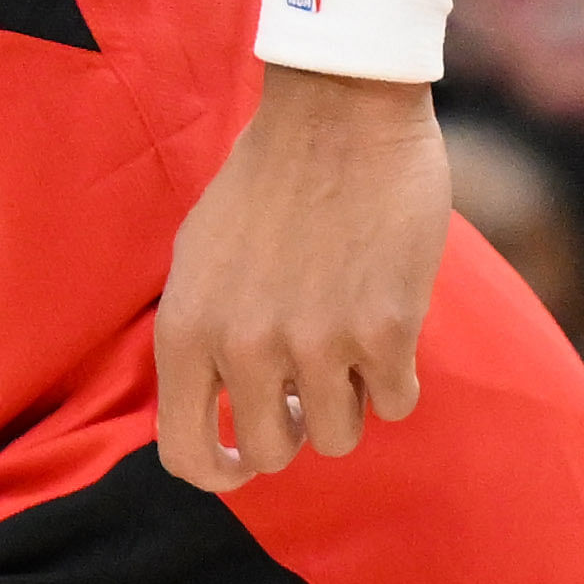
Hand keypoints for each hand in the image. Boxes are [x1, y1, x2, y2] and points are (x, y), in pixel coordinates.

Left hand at [156, 69, 446, 490]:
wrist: (340, 110)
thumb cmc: (266, 178)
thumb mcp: (199, 257)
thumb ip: (201, 333)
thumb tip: (217, 407)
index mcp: (187, 329)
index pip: (186, 454)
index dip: (218, 473)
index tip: (244, 462)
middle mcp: (244, 347)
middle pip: (273, 454)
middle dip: (295, 427)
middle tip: (311, 384)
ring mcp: (315, 345)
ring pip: (340, 436)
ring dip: (349, 398)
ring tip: (351, 340)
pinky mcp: (384, 333)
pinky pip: (396, 402)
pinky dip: (397, 375)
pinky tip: (390, 322)